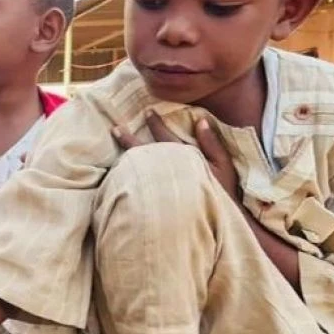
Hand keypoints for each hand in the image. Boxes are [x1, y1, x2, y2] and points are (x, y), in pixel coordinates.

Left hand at [112, 112, 239, 202]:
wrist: (213, 222)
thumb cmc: (221, 193)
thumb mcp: (223, 166)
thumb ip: (211, 143)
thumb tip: (201, 121)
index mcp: (182, 157)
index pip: (164, 136)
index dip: (155, 123)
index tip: (147, 112)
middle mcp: (165, 168)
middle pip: (142, 150)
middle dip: (128, 139)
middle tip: (115, 129)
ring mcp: (156, 185)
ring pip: (135, 166)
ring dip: (123, 156)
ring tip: (110, 152)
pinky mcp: (151, 199)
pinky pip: (133, 185)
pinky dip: (124, 177)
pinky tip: (116, 174)